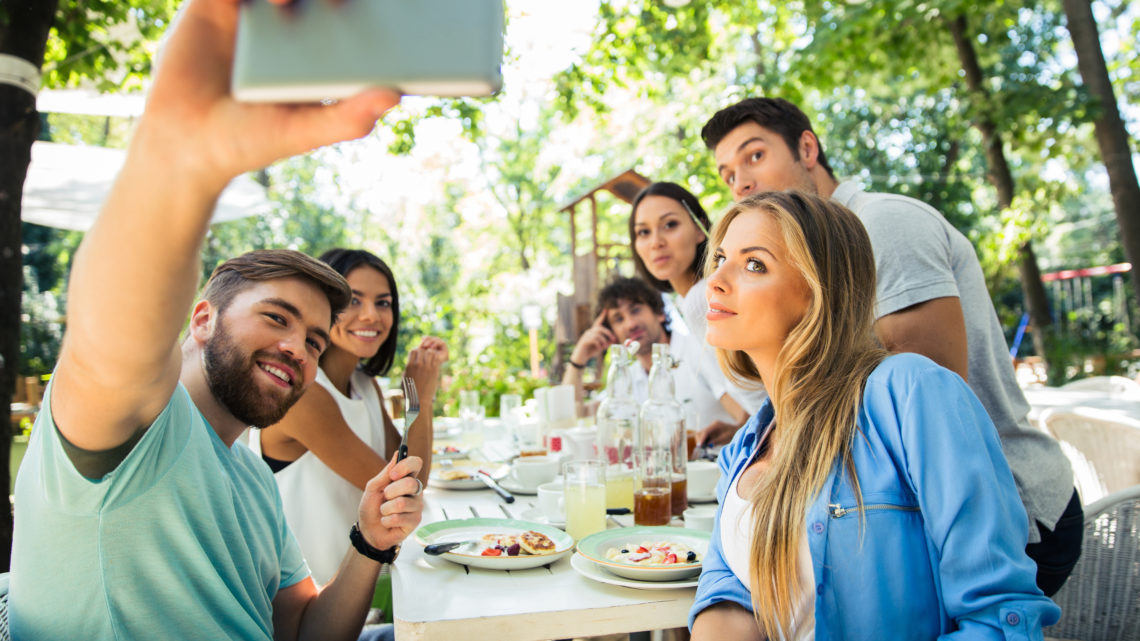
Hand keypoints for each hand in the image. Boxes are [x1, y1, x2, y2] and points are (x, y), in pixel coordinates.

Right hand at [139, 0, 400, 193]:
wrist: (186, 143)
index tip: (393, 11)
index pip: (352, 10)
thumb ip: (347, 117)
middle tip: (341, 3)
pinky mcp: (215, 2)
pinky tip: (272, 2)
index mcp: (320, 47)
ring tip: (288, 2)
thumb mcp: (303, 132)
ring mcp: (253, 9)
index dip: (373, 6)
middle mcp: (290, 21)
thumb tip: (394, 96)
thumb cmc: (250, 140)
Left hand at [358, 455, 423, 550]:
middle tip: (385, 498)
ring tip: (385, 512)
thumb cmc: (371, 508)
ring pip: (402, 503)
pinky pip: (399, 517)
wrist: (368, 530)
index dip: (406, 466)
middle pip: (410, 483)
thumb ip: (385, 473)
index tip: (393, 474)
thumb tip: (397, 454)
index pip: (416, 464)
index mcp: (405, 479)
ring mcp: (416, 506)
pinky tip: (387, 522)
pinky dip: (387, 520)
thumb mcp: (373, 488)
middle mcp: (415, 491)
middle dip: (390, 492)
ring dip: (386, 509)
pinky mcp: (415, 521)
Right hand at [404, 337, 448, 400]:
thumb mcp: (404, 380)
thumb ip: (406, 371)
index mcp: (409, 366)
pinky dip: (436, 360)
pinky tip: (435, 365)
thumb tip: (408, 366)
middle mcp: (418, 365)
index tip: (419, 357)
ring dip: (431, 355)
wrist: (419, 401)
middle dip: (424, 353)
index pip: (413, 350)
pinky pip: (437, 359)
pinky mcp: (435, 371)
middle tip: (426, 359)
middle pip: (422, 350)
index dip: (417, 352)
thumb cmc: (410, 392)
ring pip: (430, 352)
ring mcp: (427, 368)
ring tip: (430, 361)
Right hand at [569, 311, 615, 364]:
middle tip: (613, 339)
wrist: (580, 359)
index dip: (601, 316)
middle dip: (608, 333)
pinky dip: (598, 344)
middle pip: (599, 328)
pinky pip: (593, 340)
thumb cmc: (589, 352)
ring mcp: (585, 336)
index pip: (597, 322)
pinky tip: (598, 348)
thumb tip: (613, 340)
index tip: (606, 310)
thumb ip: (606, 343)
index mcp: (592, 332)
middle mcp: (588, 332)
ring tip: (604, 346)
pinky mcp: (584, 341)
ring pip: (597, 334)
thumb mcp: (600, 347)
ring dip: (603, 340)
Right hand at [698, 419, 741, 446]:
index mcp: (715, 425)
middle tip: (701, 448)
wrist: (738, 430)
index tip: (699, 446)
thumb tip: (708, 445)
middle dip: (700, 440)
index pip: (705, 432)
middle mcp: (712, 425)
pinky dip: (704, 441)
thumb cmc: (733, 434)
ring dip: (701, 441)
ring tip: (704, 447)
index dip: (702, 439)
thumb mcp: (726, 438)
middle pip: (701, 432)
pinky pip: (705, 436)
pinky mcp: (711, 431)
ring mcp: (711, 428)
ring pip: (701, 434)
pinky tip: (707, 445)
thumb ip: (717, 441)